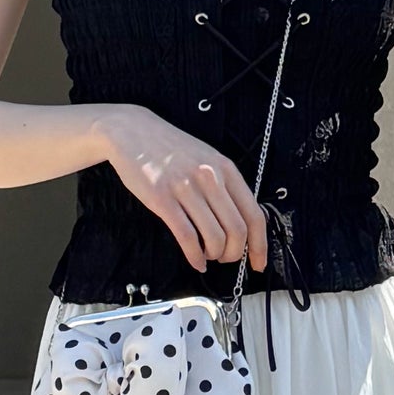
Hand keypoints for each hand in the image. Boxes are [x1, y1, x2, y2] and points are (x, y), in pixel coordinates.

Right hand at [96, 107, 268, 271]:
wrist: (133, 132)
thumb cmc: (171, 149)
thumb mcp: (207, 159)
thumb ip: (225, 186)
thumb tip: (241, 224)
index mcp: (226, 169)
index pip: (254, 215)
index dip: (259, 245)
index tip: (258, 262)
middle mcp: (210, 178)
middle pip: (237, 230)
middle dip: (234, 254)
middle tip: (225, 258)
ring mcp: (186, 188)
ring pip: (214, 237)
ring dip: (214, 255)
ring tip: (208, 255)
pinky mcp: (162, 199)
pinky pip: (187, 237)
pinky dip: (195, 256)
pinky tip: (196, 261)